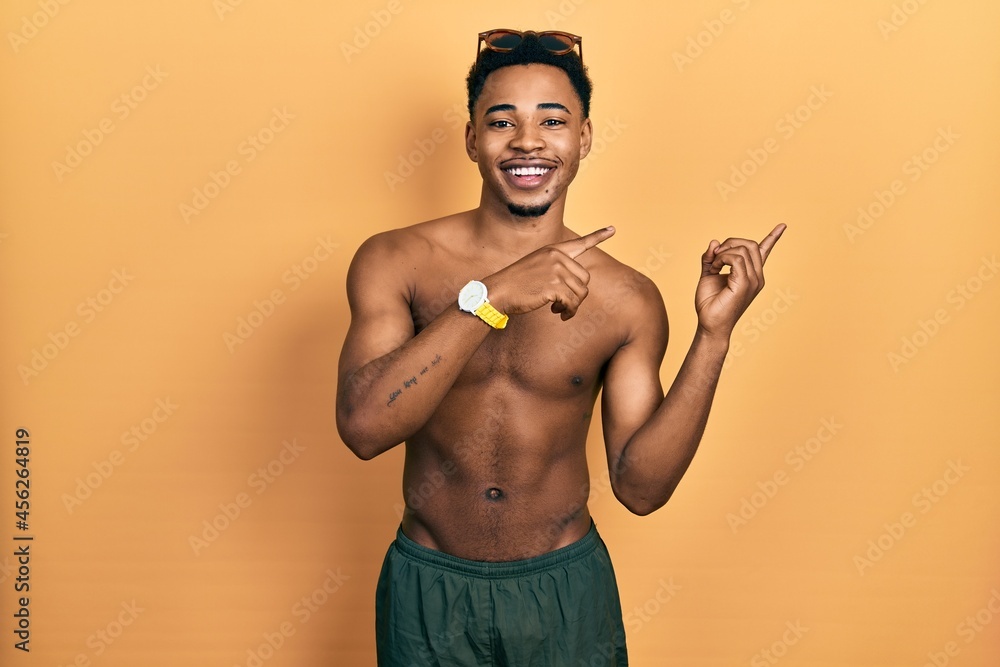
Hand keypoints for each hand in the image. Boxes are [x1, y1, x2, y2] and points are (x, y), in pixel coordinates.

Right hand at [483, 226, 614, 319]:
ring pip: (581, 293)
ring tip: (559, 310)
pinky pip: (572, 303)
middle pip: (584, 279)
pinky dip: (568, 312)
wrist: (498, 291)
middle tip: (564, 304)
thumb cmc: (516, 284)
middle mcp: (556, 257)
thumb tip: (579, 285)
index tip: (613, 229)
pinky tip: (558, 314)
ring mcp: (555, 270)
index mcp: (552, 250)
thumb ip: (557, 269)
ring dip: (572, 306)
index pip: (579, 243)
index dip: (598, 236)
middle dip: (577, 295)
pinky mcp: (554, 286)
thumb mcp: (536, 267)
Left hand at [695, 224, 785, 338]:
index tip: (783, 225)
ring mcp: (754, 280)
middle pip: (749, 244)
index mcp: (752, 274)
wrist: (710, 325)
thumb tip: (714, 242)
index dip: (773, 237)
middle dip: (730, 242)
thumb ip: (711, 258)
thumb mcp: (708, 275)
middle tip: (714, 255)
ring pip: (742, 249)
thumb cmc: (710, 304)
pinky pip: (736, 258)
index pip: (765, 252)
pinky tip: (715, 268)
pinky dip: (722, 258)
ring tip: (713, 265)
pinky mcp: (745, 284)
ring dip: (723, 252)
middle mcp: (757, 276)